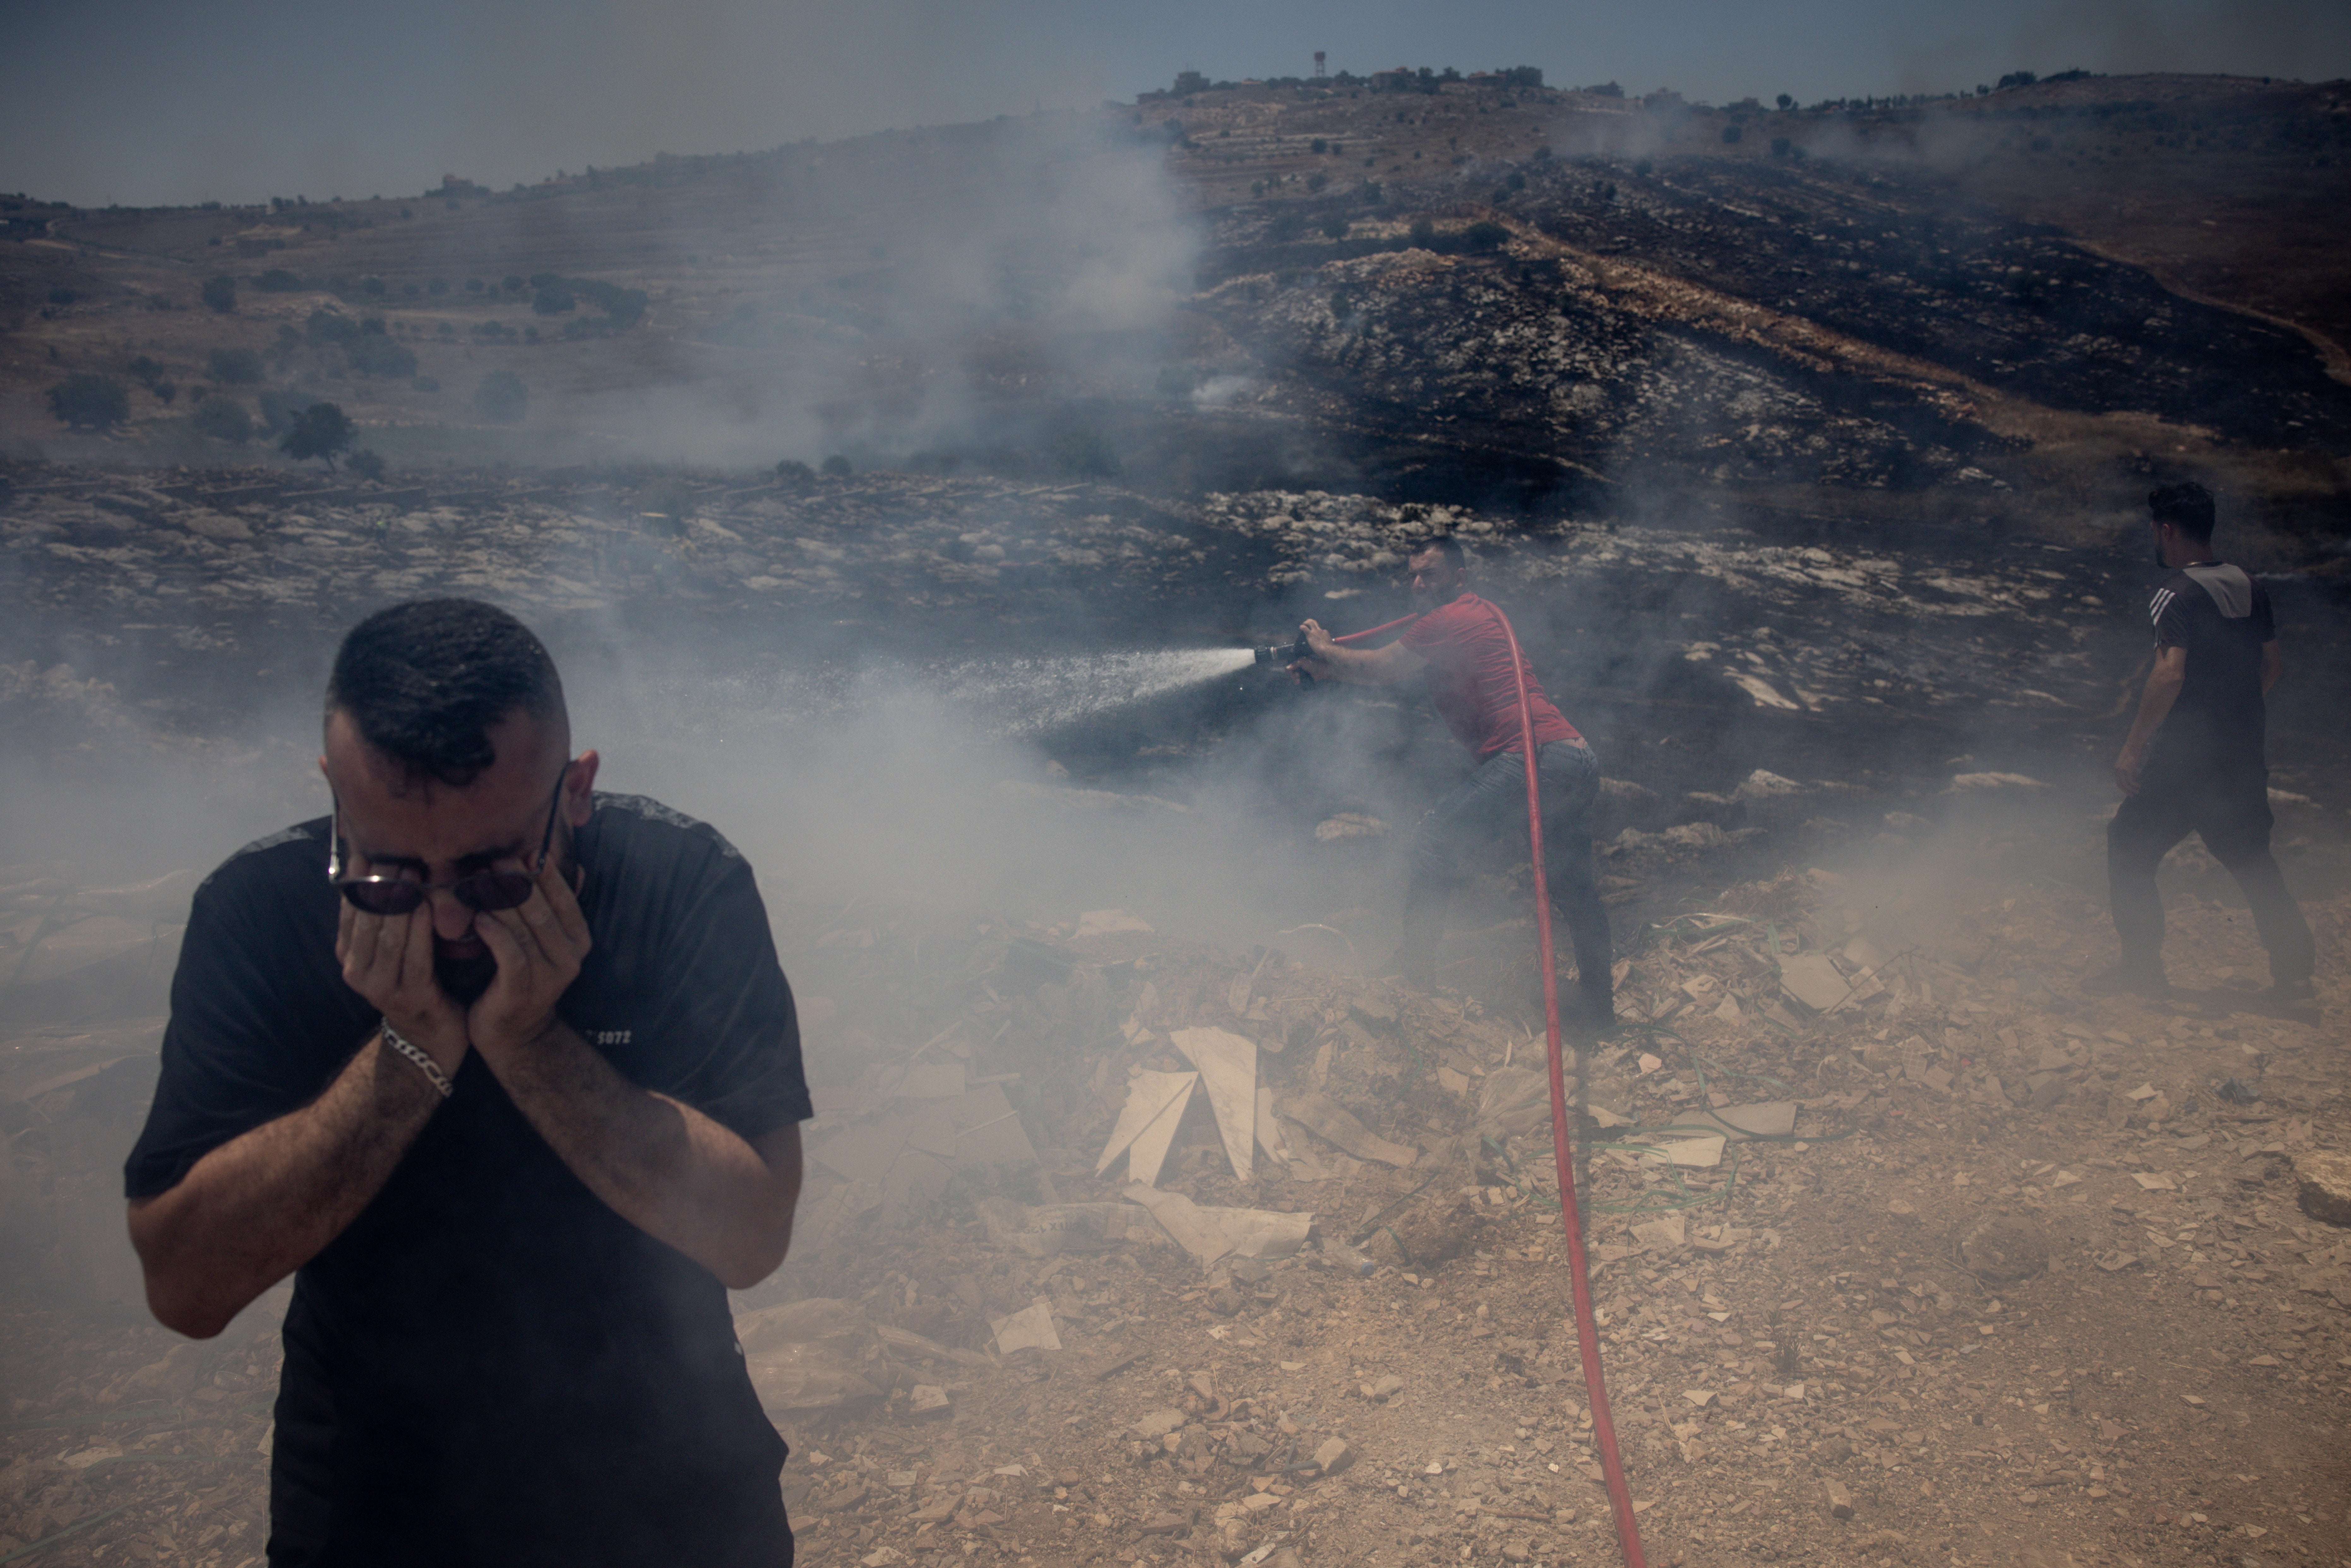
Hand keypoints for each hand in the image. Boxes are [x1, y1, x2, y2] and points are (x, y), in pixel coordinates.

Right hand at [335, 863, 467, 1072]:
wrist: (431, 1037)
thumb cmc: (420, 979)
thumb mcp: (397, 945)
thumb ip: (387, 915)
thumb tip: (380, 864)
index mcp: (349, 954)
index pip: (350, 908)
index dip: (358, 878)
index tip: (368, 847)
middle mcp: (356, 970)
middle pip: (367, 917)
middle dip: (381, 882)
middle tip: (396, 850)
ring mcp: (380, 986)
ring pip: (388, 933)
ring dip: (401, 899)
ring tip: (413, 868)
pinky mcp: (409, 996)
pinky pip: (414, 955)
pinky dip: (420, 928)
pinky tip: (429, 904)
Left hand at [468, 852, 591, 1056]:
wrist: (511, 1033)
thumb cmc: (517, 977)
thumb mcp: (537, 941)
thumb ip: (543, 909)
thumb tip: (551, 861)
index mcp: (578, 940)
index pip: (565, 898)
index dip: (544, 872)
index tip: (522, 849)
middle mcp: (570, 957)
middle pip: (543, 909)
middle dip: (517, 881)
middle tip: (493, 859)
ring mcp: (549, 976)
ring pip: (525, 929)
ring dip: (500, 901)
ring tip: (478, 880)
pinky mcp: (523, 990)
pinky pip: (510, 953)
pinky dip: (494, 932)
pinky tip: (477, 916)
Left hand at [1299, 618, 1335, 657]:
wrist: (1327, 649)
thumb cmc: (1329, 649)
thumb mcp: (1329, 643)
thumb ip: (1326, 642)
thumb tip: (1325, 645)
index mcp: (1325, 632)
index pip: (1320, 629)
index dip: (1317, 630)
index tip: (1314, 633)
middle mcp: (1320, 630)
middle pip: (1315, 622)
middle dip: (1310, 621)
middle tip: (1306, 624)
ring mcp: (1315, 631)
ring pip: (1310, 622)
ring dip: (1306, 622)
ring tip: (1303, 624)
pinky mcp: (1310, 634)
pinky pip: (1305, 628)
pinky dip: (1302, 627)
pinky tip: (1300, 628)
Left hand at [2113, 748, 2143, 795]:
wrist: (2133, 744)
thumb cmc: (2133, 753)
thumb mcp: (2129, 764)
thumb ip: (2130, 772)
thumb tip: (2133, 781)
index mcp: (2116, 769)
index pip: (2118, 782)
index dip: (2123, 789)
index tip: (2129, 793)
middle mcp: (2117, 770)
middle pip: (2120, 784)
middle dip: (2127, 791)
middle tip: (2133, 795)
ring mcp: (2121, 769)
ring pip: (2125, 783)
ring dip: (2132, 789)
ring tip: (2138, 791)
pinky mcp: (2127, 768)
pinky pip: (2131, 779)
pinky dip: (2135, 784)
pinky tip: (2139, 785)